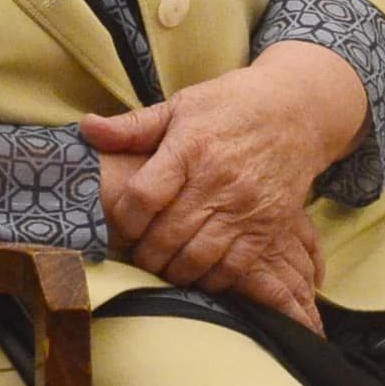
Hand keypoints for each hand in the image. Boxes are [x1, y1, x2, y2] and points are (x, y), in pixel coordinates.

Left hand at [80, 46, 364, 332]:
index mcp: (190, 147)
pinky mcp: (268, 226)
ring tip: (162, 267)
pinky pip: (233, 268)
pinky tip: (197, 272)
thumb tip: (87, 128)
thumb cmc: (231, 105)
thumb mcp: (182, 105)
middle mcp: (218, 180)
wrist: (297, 110)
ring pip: (198, 258)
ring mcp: (245, 207)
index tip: (119, 226)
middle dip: (144, 253)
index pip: (143, 197)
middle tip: (135, 255)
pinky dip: (210, 279)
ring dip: (173, 272)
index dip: (123, 220)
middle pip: (167, 235)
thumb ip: (133, 126)